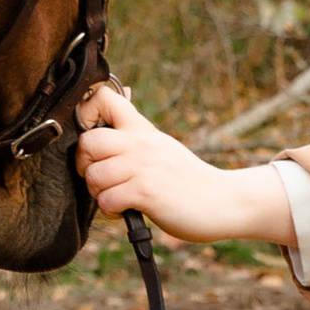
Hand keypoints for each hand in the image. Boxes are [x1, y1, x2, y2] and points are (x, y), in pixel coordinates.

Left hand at [76, 83, 292, 246]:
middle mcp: (141, 143)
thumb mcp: (162, 148)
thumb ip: (135, 137)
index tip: (93, 136)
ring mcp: (143, 166)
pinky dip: (111, 212)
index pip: (103, 97)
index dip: (85, 113)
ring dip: (99, 194)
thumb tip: (110, 115)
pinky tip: (126, 211)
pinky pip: (107, 200)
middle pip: (88, 141)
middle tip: (101, 178)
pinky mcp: (147, 192)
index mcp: (142, 129)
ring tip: (117, 199)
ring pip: (94, 176)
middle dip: (84, 166)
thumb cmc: (188, 181)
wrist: (224, 201)